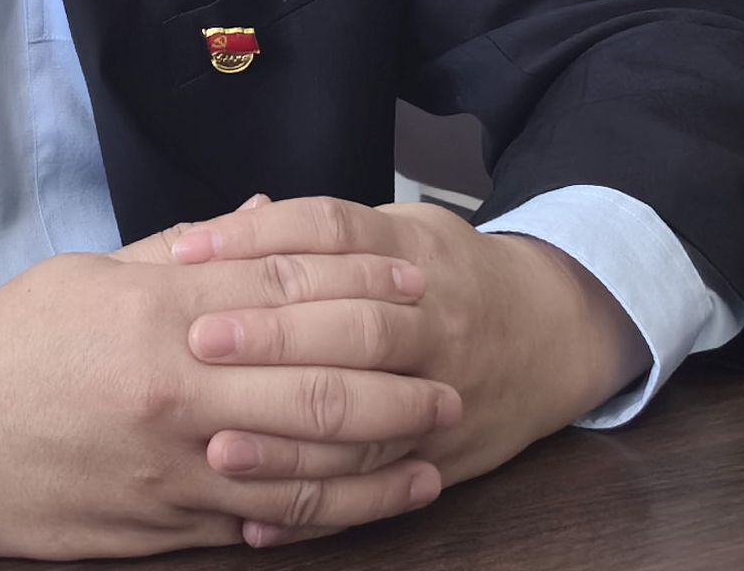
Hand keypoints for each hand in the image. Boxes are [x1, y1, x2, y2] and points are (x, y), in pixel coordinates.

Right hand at [0, 241, 460, 558]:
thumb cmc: (8, 346)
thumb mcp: (90, 276)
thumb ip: (182, 254)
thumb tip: (261, 221)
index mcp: (157, 310)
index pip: (285, 291)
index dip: (362, 289)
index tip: (414, 287)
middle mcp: (175, 385)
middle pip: (318, 379)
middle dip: (397, 376)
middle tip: (448, 372)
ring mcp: (173, 464)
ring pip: (307, 460)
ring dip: (385, 451)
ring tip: (436, 438)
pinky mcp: (162, 524)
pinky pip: (265, 520)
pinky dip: (331, 511)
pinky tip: (376, 498)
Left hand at [167, 196, 650, 531]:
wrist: (554, 332)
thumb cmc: (451, 273)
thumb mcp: (402, 228)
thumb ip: (323, 231)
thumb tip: (236, 219)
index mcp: (412, 252)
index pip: (331, 232)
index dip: (258, 239)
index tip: (189, 252)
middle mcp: (432, 320)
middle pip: (351, 326)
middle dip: (272, 336)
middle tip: (197, 343)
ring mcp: (442, 392)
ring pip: (368, 420)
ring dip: (289, 441)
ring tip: (217, 447)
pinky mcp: (442, 458)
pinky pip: (378, 489)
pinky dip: (318, 510)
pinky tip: (257, 524)